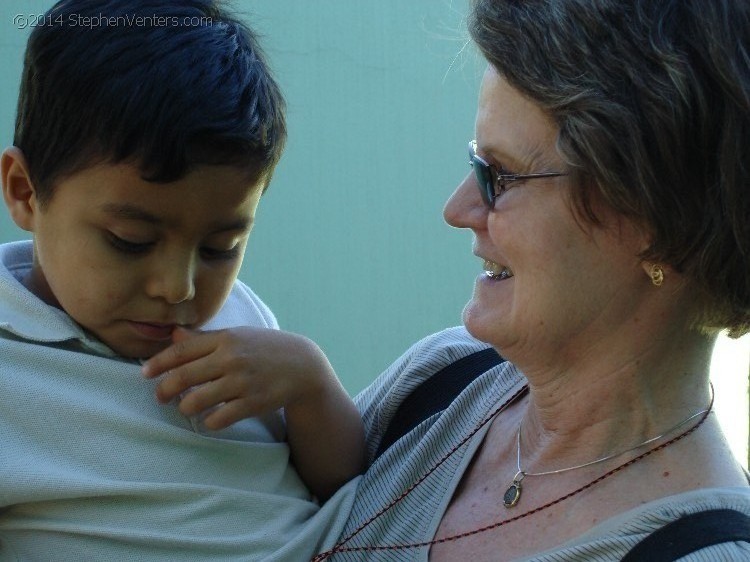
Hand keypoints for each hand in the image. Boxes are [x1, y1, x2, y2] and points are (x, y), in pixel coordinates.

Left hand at [142, 327, 330, 429]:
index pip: (181, 350)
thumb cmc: (264, 348)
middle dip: (164, 389)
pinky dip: (209, 421)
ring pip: (197, 401)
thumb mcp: (237, 336)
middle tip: (160, 397)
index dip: (158, 363)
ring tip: (186, 408)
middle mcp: (232, 358)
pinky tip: (210, 418)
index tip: (144, 373)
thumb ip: (204, 338)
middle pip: (183, 376)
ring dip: (185, 408)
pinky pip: (219, 419)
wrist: (302, 364)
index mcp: (225, 338)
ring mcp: (242, 381)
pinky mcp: (253, 403)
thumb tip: (173, 336)